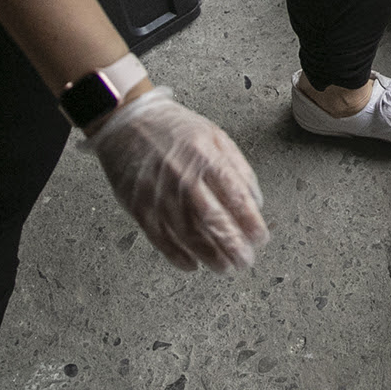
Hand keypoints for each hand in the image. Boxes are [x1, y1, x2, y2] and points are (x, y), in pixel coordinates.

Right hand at [86, 87, 266, 271]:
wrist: (129, 121)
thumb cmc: (175, 130)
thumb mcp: (215, 136)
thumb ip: (238, 168)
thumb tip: (254, 202)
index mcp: (206, 158)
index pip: (235, 197)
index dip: (251, 222)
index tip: (261, 238)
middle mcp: (183, 178)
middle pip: (213, 220)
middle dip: (233, 246)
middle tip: (246, 261)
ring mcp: (158, 194)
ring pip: (187, 234)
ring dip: (210, 256)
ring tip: (225, 268)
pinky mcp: (138, 206)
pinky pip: (160, 239)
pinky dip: (177, 256)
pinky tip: (192, 265)